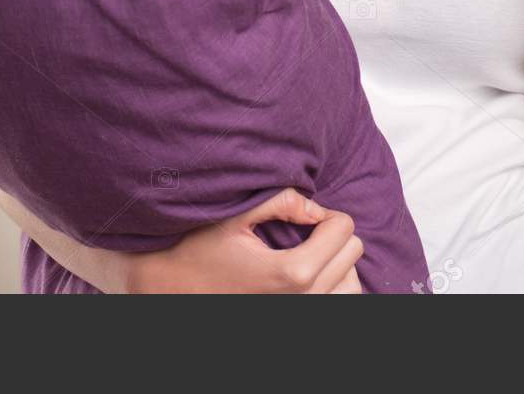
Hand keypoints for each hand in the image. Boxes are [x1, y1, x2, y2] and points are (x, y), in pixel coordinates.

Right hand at [125, 188, 363, 293]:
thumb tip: (316, 209)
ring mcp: (299, 316)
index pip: (344, 230)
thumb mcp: (235, 215)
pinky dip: (332, 286)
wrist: (171, 288)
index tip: (303, 215)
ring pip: (351, 286)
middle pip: (352, 255)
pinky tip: (310, 274)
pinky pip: (336, 304)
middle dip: (333, 235)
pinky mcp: (294, 322)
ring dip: (338, 263)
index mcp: (291, 272)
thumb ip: (280, 201)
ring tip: (311, 251)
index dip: (326, 213)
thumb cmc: (198, 250)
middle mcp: (303, 302)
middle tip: (305, 229)